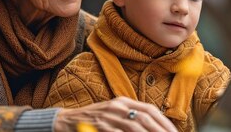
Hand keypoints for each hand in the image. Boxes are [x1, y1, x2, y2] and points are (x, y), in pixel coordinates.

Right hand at [53, 96, 177, 131]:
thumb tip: (153, 125)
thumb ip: (131, 117)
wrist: (66, 121)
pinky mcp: (99, 126)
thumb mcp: (114, 113)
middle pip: (145, 117)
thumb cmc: (94, 120)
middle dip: (160, 130)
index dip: (164, 121)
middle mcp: (117, 106)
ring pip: (134, 126)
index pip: (149, 109)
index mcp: (124, 101)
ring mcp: (107, 116)